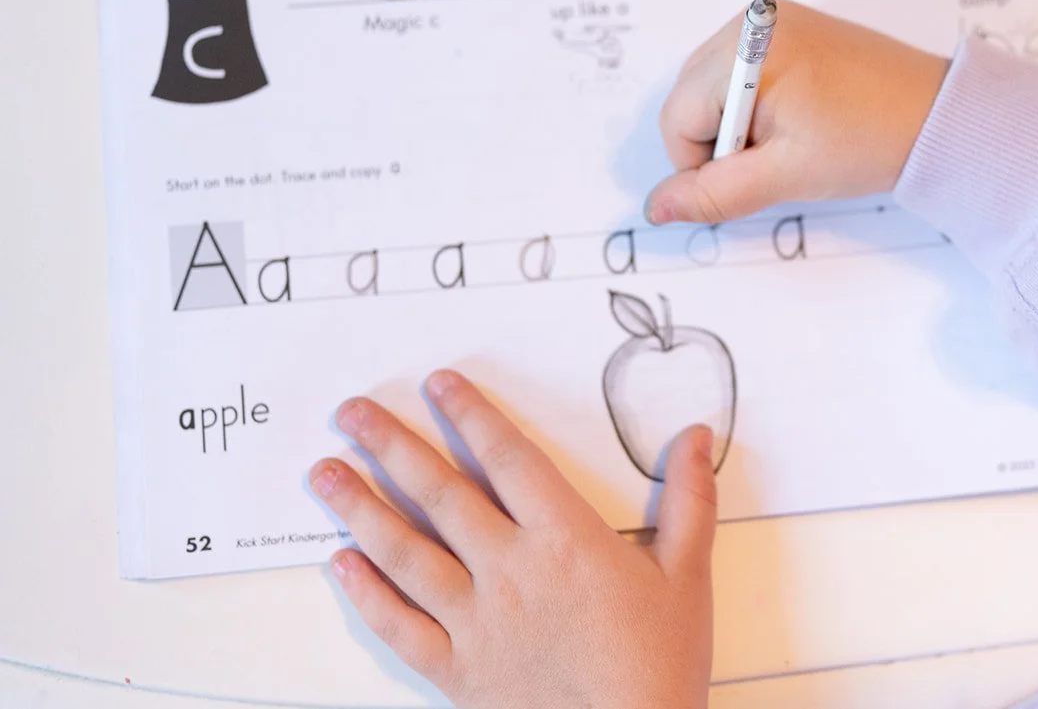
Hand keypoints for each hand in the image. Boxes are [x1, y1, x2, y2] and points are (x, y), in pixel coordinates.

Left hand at [309, 370, 715, 708]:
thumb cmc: (661, 665)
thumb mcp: (688, 576)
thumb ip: (690, 501)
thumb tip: (697, 437)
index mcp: (566, 540)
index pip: (508, 459)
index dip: (472, 415)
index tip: (438, 384)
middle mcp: (511, 572)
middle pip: (441, 494)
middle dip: (392, 446)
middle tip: (351, 411)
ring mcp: (477, 622)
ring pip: (405, 553)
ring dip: (359, 508)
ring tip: (324, 473)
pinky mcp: (458, 671)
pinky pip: (399, 626)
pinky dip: (366, 594)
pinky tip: (339, 564)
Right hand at [647, 0, 949, 223]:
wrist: (936, 117)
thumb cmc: (869, 141)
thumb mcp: (785, 175)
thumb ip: (714, 193)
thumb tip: (654, 208)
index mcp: (746, 47)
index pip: (677, 118)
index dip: (706, 162)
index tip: (760, 169)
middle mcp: (750, 19)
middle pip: (688, 97)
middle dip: (721, 139)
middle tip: (780, 153)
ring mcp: (769, 18)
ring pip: (709, 88)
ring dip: (736, 123)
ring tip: (793, 135)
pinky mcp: (786, 27)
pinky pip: (739, 72)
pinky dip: (754, 103)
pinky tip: (797, 117)